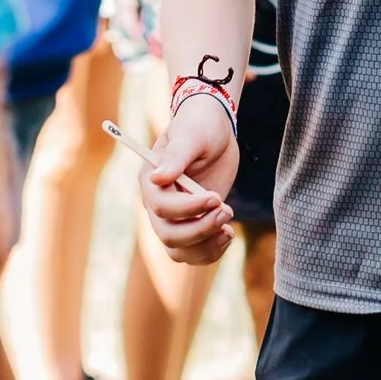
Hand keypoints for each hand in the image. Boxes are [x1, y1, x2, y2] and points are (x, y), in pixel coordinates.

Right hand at [137, 97, 240, 265]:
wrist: (215, 131)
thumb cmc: (201, 126)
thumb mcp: (192, 135)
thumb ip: (176, 156)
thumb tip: (157, 178)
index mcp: (151, 180)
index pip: (162, 207)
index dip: (189, 208)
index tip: (216, 198)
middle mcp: (157, 203)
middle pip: (169, 235)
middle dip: (200, 230)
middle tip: (227, 211)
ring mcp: (173, 218)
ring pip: (179, 251)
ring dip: (206, 246)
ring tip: (229, 229)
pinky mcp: (190, 225)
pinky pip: (193, 253)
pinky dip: (211, 251)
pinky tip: (228, 234)